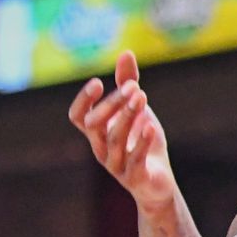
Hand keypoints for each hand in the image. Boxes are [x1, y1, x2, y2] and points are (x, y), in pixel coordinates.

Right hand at [68, 50, 177, 209]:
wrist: (158, 183)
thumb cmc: (143, 142)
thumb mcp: (137, 110)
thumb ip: (129, 83)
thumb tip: (126, 52)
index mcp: (97, 133)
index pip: (78, 116)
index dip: (83, 100)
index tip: (97, 82)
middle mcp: (100, 148)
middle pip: (95, 124)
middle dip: (112, 104)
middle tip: (133, 86)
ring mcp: (116, 164)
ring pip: (114, 140)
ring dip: (128, 116)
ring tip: (142, 97)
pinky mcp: (134, 177)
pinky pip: (134, 159)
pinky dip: (141, 142)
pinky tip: (150, 126)